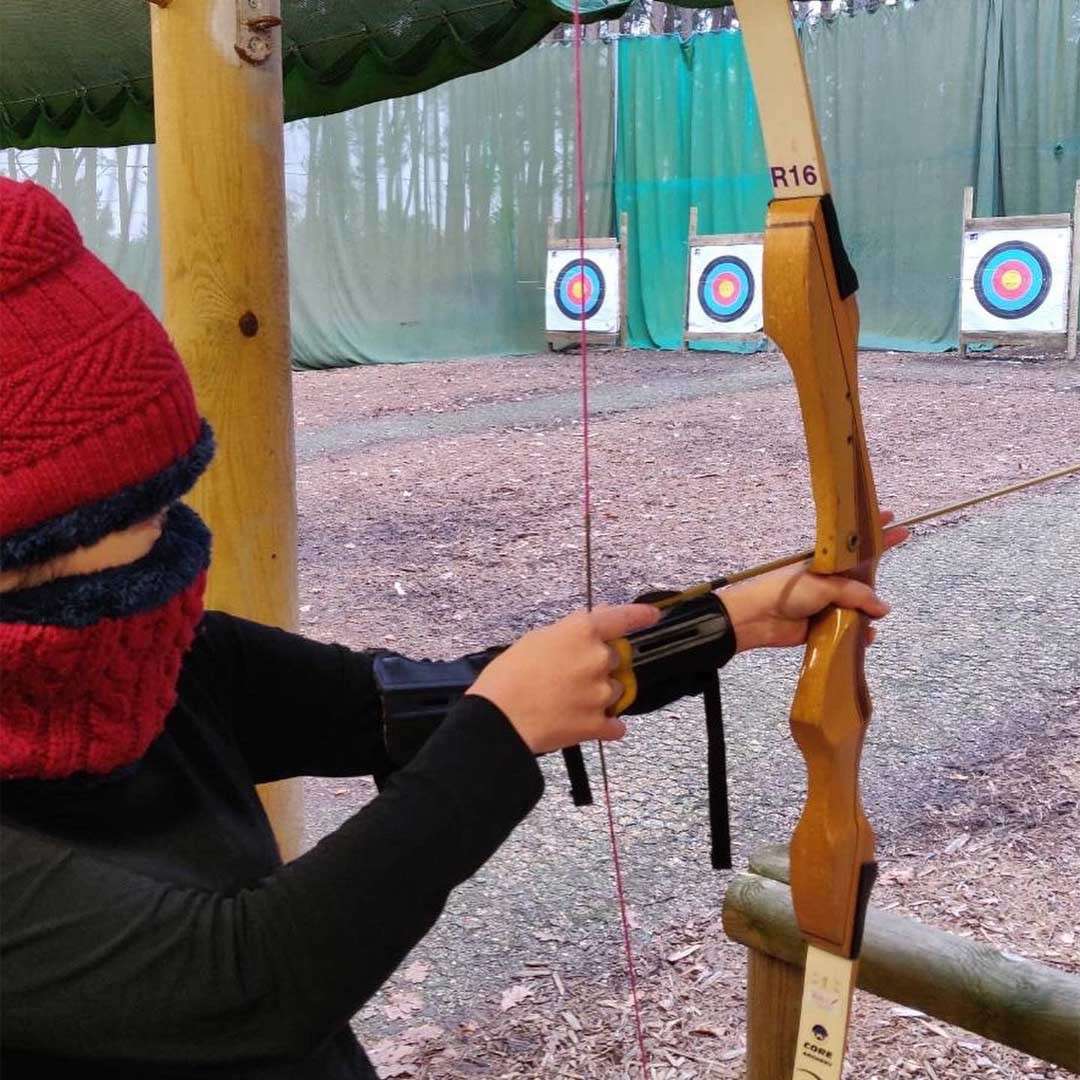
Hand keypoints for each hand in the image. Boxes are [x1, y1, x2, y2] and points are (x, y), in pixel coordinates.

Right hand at [466, 604, 659, 753]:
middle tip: (570, 675)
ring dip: (600, 694)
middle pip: (614, 659)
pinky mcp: (598, 723)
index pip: (622, 618)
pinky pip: (615, 724)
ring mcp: (601, 693)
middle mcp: (599, 659)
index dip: (640, 615)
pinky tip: (582, 722)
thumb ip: (569, 633)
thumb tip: (587, 633)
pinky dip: (604, 724)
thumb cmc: (508, 676)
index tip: (653, 615)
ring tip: (569, 701)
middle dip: (598, 665)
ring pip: (616, 690)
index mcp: (583, 632)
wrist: (499, 718)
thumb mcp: (536, 639)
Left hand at [719, 510, 908, 652]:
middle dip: (876, 577)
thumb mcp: (825, 584)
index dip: (874, 532)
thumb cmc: (788, 591)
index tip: (893, 518)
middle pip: (861, 577)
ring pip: (858, 607)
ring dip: (868, 613)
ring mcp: (827, 604)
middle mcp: (829, 582)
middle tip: (891, 584)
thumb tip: (882, 608)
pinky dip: (859, 634)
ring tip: (873, 618)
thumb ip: (857, 593)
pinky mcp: (824, 627)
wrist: (760, 617)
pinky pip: (849, 629)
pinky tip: (865, 637)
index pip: (855, 545)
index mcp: (826, 563)